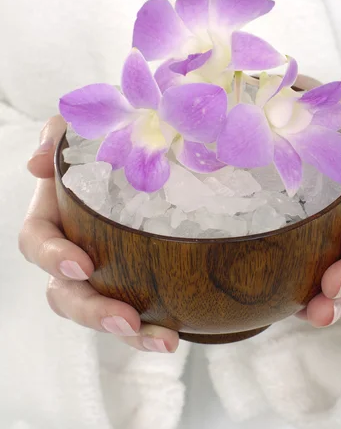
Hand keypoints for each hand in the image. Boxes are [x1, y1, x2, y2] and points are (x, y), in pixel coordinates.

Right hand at [19, 116, 178, 352]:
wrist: (152, 151)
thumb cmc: (108, 143)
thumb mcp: (83, 129)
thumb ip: (57, 138)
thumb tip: (36, 162)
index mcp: (54, 218)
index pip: (37, 242)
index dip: (53, 256)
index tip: (83, 264)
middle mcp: (73, 251)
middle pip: (65, 294)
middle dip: (91, 310)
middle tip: (125, 318)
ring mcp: (102, 273)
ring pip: (100, 314)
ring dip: (128, 332)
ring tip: (163, 339)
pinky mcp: (132, 283)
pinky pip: (136, 314)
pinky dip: (151, 329)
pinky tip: (177, 333)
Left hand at [295, 77, 340, 326]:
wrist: (237, 130)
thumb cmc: (280, 109)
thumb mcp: (308, 97)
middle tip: (334, 288)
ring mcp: (326, 234)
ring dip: (340, 299)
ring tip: (319, 315)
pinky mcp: (300, 251)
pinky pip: (311, 282)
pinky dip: (308, 300)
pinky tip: (297, 311)